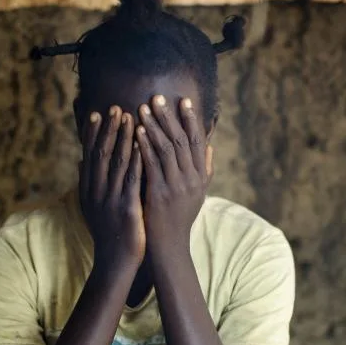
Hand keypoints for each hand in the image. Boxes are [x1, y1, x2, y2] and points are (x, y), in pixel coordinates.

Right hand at [79, 105, 144, 269]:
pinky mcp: (126, 207)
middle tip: (116, 107)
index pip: (89, 155)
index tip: (97, 113)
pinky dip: (136, 158)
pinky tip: (142, 144)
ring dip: (123, 137)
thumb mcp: (92, 207)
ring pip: (116, 162)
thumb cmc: (108, 234)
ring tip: (131, 116)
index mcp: (87, 190)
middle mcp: (95, 192)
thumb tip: (81, 161)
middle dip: (109, 129)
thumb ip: (88, 183)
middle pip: (101, 153)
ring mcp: (110, 199)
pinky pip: (132, 178)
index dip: (92, 133)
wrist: (115, 262)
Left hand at [136, 95, 212, 254]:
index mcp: (200, 177)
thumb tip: (209, 144)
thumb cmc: (179, 219)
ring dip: (155, 126)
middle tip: (158, 97)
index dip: (191, 120)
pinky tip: (136, 132)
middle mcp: (192, 179)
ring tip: (143, 108)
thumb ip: (204, 169)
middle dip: (169, 117)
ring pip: (167, 148)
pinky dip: (145, 145)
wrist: (169, 247)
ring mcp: (177, 186)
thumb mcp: (197, 193)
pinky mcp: (161, 193)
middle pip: (182, 140)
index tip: (184, 101)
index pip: (198, 141)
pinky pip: (153, 164)